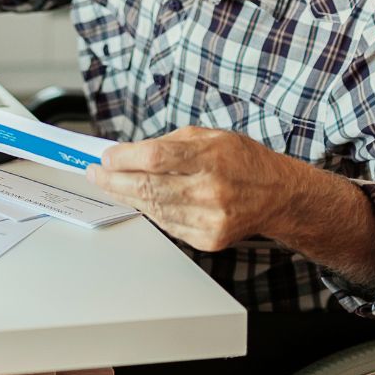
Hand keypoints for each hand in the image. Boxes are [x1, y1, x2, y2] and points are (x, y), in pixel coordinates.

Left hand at [86, 126, 290, 251]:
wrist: (278, 194)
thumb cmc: (243, 160)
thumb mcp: (211, 136)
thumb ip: (171, 142)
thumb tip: (130, 153)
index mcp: (212, 157)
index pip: (156, 158)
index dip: (124, 158)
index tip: (106, 157)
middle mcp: (212, 189)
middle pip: (148, 186)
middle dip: (114, 179)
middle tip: (96, 173)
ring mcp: (210, 218)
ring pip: (153, 208)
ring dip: (125, 196)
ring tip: (110, 185)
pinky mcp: (208, 238)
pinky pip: (167, 225)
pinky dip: (149, 211)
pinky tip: (138, 200)